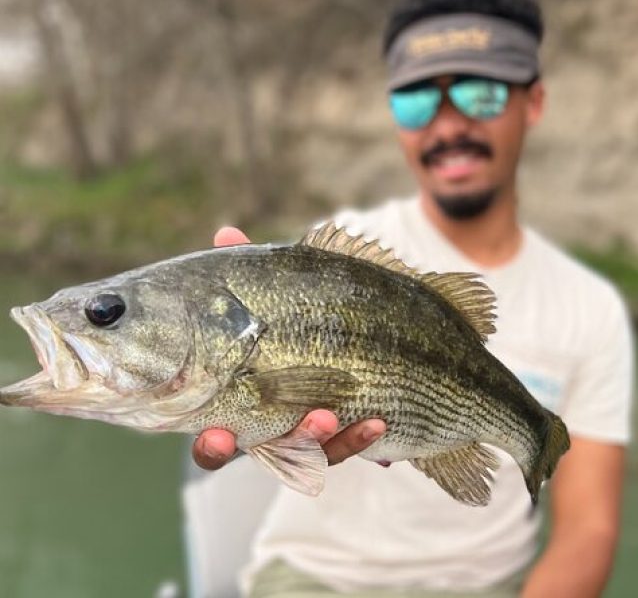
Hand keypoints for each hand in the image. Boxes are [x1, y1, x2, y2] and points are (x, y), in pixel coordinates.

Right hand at [191, 226, 386, 469]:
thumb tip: (227, 234)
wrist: (370, 342)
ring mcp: (304, 433)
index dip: (211, 443)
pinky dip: (360, 437)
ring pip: (304, 452)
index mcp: (233, 397)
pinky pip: (349, 447)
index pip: (209, 433)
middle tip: (242, 439)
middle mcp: (263, 424)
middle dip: (246, 449)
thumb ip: (249, 272)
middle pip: (250, 453)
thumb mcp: (274, 291)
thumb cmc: (297, 313)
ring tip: (324, 416)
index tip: (217, 435)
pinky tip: (378, 421)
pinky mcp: (342, 436)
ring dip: (312, 437)